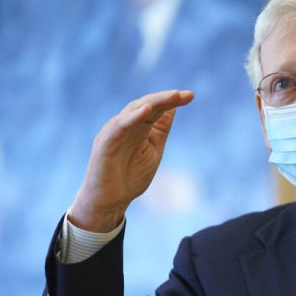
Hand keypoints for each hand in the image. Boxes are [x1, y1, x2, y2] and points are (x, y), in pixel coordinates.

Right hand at [69, 90, 193, 231]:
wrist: (111, 201)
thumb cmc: (130, 175)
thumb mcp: (154, 149)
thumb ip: (161, 129)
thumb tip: (173, 107)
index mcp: (139, 126)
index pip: (156, 108)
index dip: (172, 101)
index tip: (191, 95)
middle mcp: (126, 125)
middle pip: (147, 105)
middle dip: (166, 98)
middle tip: (185, 95)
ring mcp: (114, 132)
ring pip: (134, 111)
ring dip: (154, 102)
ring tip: (172, 96)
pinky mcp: (105, 142)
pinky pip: (119, 126)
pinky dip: (132, 117)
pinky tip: (146, 111)